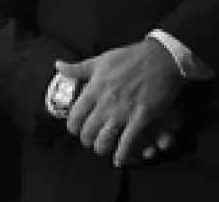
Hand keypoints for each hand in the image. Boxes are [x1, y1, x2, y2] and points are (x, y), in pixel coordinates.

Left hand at [56, 38, 183, 167]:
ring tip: (102, 149)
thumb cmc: (130, 57)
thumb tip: (58, 66)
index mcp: (94, 87)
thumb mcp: (101, 60)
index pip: (75, 115)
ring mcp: (124, 111)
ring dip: (101, 148)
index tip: (75, 129)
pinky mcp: (142, 118)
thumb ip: (78, 68)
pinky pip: (128, 142)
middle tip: (89, 141)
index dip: (73, 127)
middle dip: (86, 140)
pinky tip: (119, 160)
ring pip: (105, 139)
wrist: (161, 58)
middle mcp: (106, 101)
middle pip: (88, 130)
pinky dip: (122, 155)